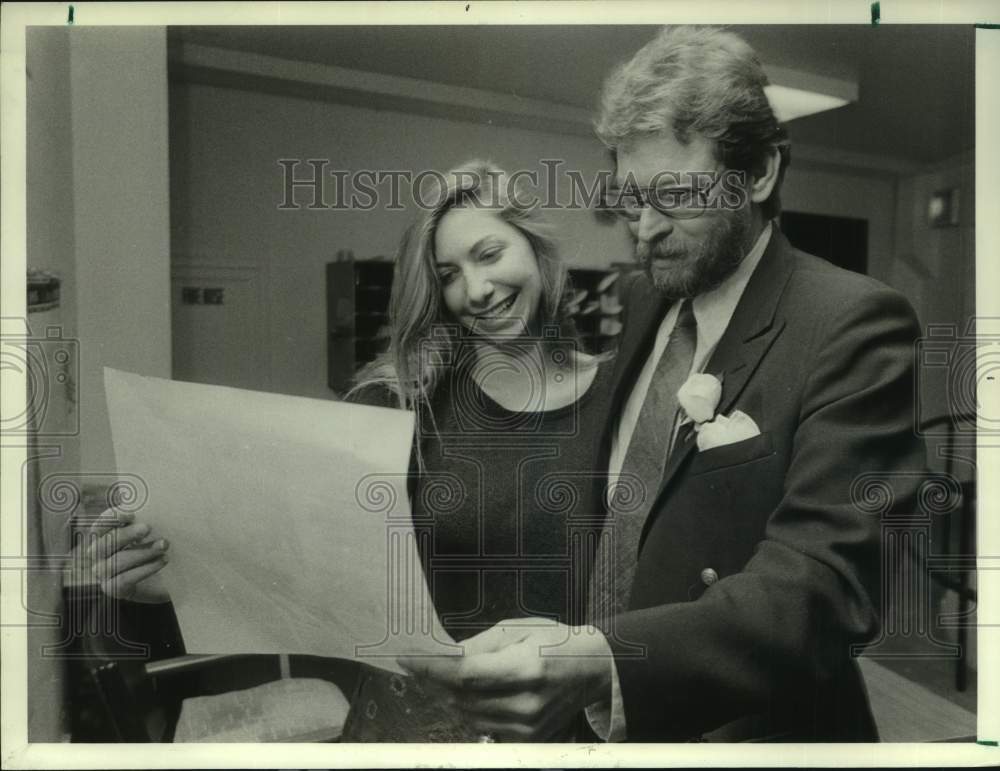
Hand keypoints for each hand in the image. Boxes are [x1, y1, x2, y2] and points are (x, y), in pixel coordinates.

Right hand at [70, 508, 170, 602]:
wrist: (163, 580)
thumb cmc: (153, 549)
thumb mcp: (149, 533)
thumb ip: (144, 519)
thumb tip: (150, 502)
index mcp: (102, 537)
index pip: (100, 525)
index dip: (112, 518)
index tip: (132, 513)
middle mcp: (97, 556)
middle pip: (104, 544)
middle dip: (126, 534)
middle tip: (148, 528)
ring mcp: (104, 574)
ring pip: (117, 562)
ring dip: (142, 552)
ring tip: (164, 545)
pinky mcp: (114, 589)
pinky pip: (125, 579)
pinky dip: (145, 569)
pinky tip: (162, 561)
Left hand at [398, 618, 613, 740]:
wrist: (593, 671)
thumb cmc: (556, 642)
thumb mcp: (519, 628)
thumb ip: (479, 644)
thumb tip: (444, 656)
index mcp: (526, 669)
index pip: (464, 674)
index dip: (430, 668)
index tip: (407, 657)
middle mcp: (526, 704)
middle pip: (461, 697)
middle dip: (433, 680)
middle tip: (416, 664)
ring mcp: (527, 726)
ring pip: (467, 715)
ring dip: (446, 695)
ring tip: (437, 675)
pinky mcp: (527, 738)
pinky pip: (482, 725)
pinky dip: (467, 708)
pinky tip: (464, 691)